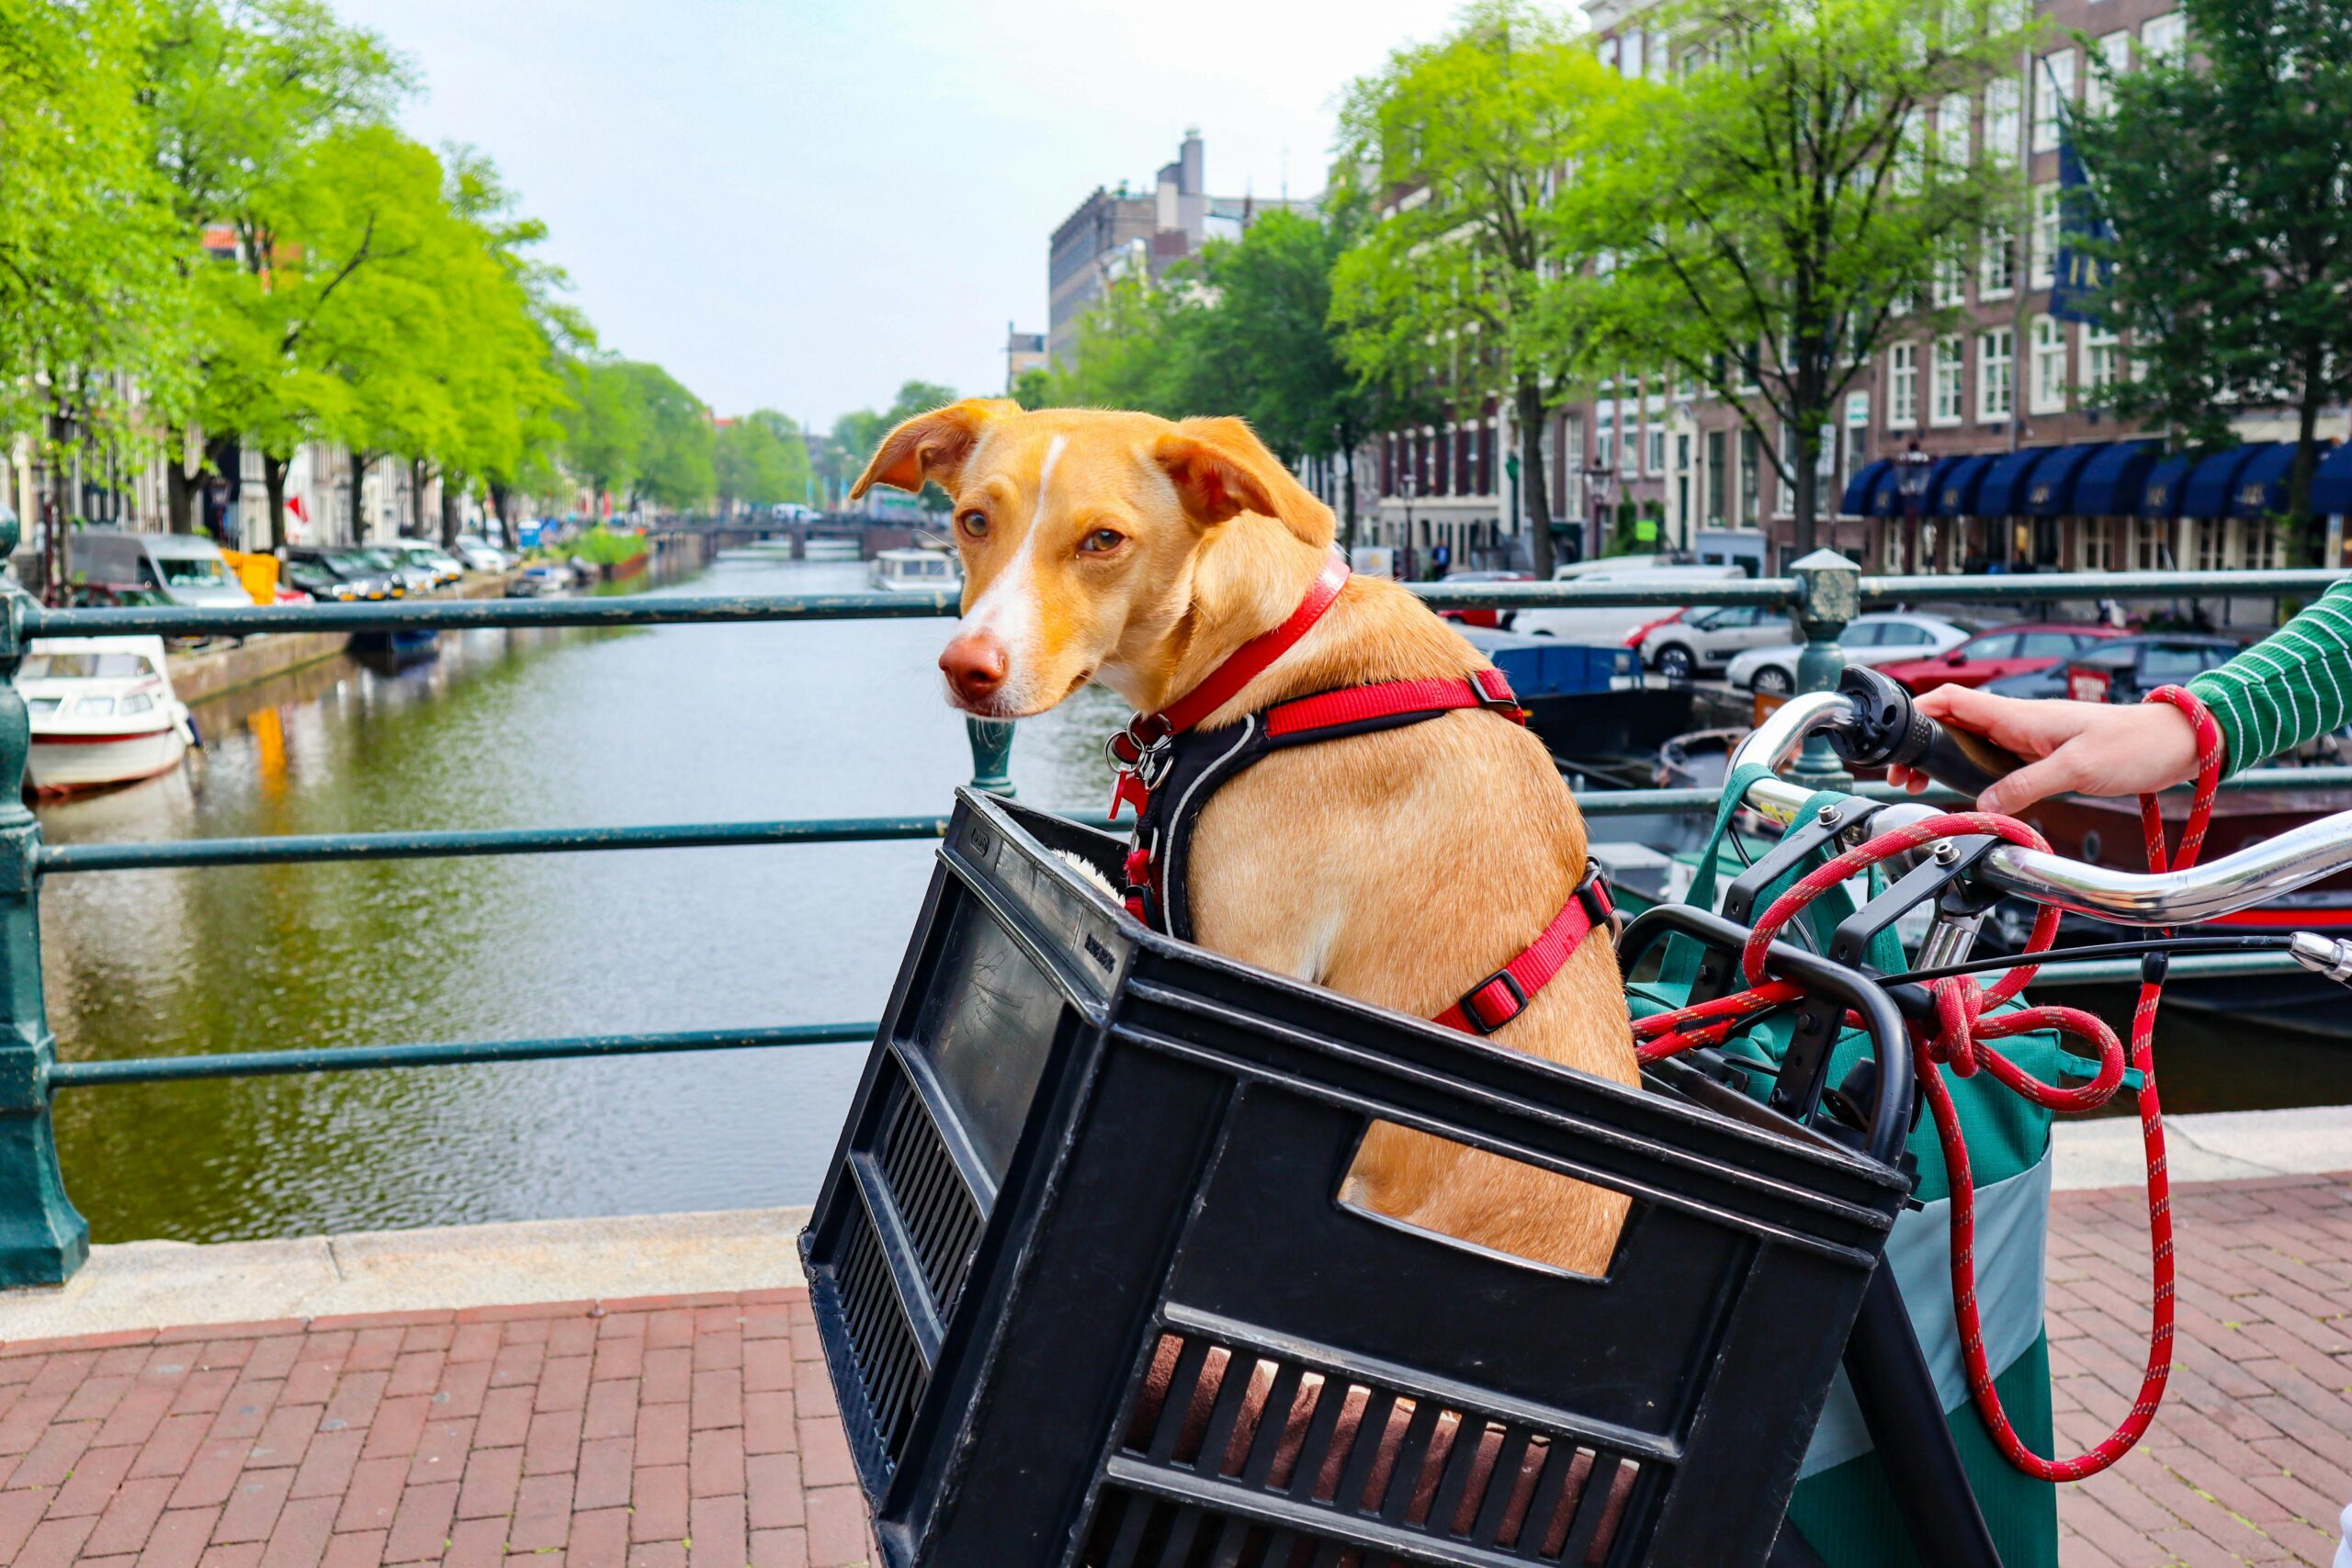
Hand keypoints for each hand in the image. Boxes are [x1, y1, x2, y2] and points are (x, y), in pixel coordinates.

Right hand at [1885, 684, 2207, 814]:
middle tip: (1906, 778)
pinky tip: (1973, 792)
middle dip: (1923, 746)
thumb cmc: (2135, 744)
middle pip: (1954, 724)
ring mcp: (2031, 738)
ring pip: (1973, 743)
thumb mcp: (2077, 769)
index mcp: (2020, 716)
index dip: (1919, 713)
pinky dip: (1975, 773)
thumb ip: (2026, 786)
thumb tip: (1984, 805)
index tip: (1898, 739)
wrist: (2177, 743)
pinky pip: (1997, 760)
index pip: (1954, 700)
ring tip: (1927, 786)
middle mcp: (2020, 723)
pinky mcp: (2045, 754)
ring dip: (1946, 761)